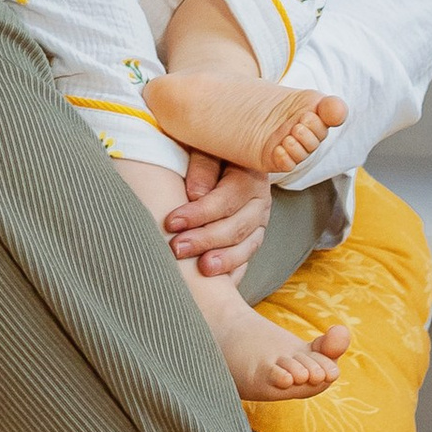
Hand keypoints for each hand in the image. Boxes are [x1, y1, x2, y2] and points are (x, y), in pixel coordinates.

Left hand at [164, 152, 275, 278]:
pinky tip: (219, 286)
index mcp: (250, 175)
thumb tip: (194, 194)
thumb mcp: (207, 146)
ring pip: (247, 247)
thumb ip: (202, 165)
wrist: (231, 152)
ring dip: (224, 261)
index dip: (199, 213)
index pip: (226, 199)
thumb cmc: (212, 148)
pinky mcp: (253, 238)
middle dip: (205, 240)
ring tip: (202, 271)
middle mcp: (260, 201)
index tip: (171, 222)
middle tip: (177, 249)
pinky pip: (247, 259)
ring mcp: (259, 222)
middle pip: (237, 227)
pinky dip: (234, 273)